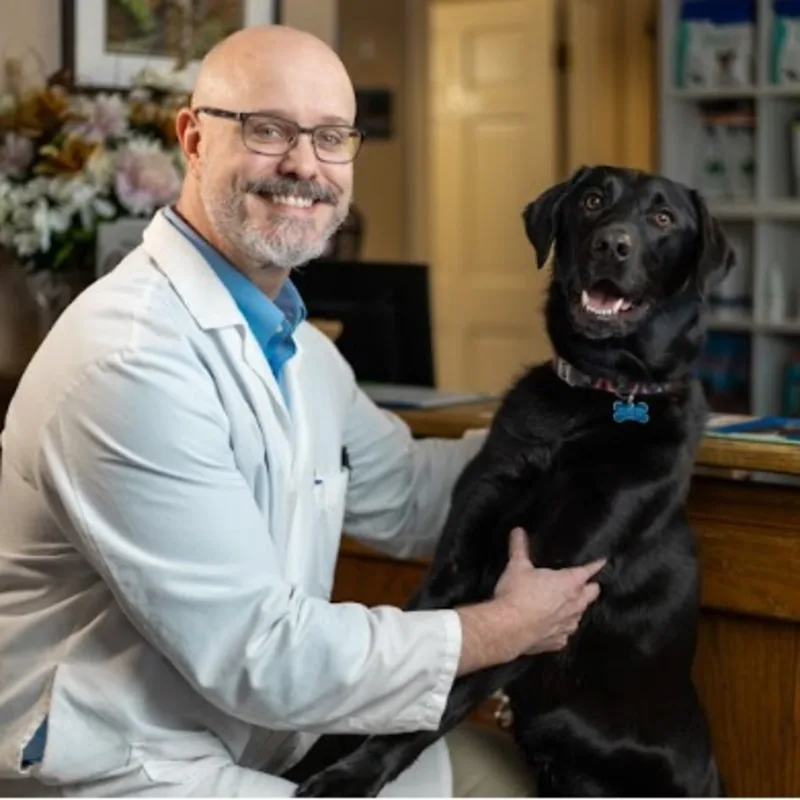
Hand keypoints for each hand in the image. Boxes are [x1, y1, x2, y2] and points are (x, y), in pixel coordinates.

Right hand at [493, 527, 604, 656]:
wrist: (508, 628)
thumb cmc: (516, 596)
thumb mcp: (516, 566)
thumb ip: (519, 547)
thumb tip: (518, 531)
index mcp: (569, 583)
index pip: (589, 570)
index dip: (596, 564)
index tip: (602, 561)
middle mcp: (574, 604)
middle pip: (592, 593)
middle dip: (590, 587)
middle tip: (584, 583)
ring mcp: (568, 625)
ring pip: (580, 614)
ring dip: (576, 608)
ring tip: (567, 604)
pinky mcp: (558, 641)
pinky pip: (565, 633)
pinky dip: (561, 628)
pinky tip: (552, 625)